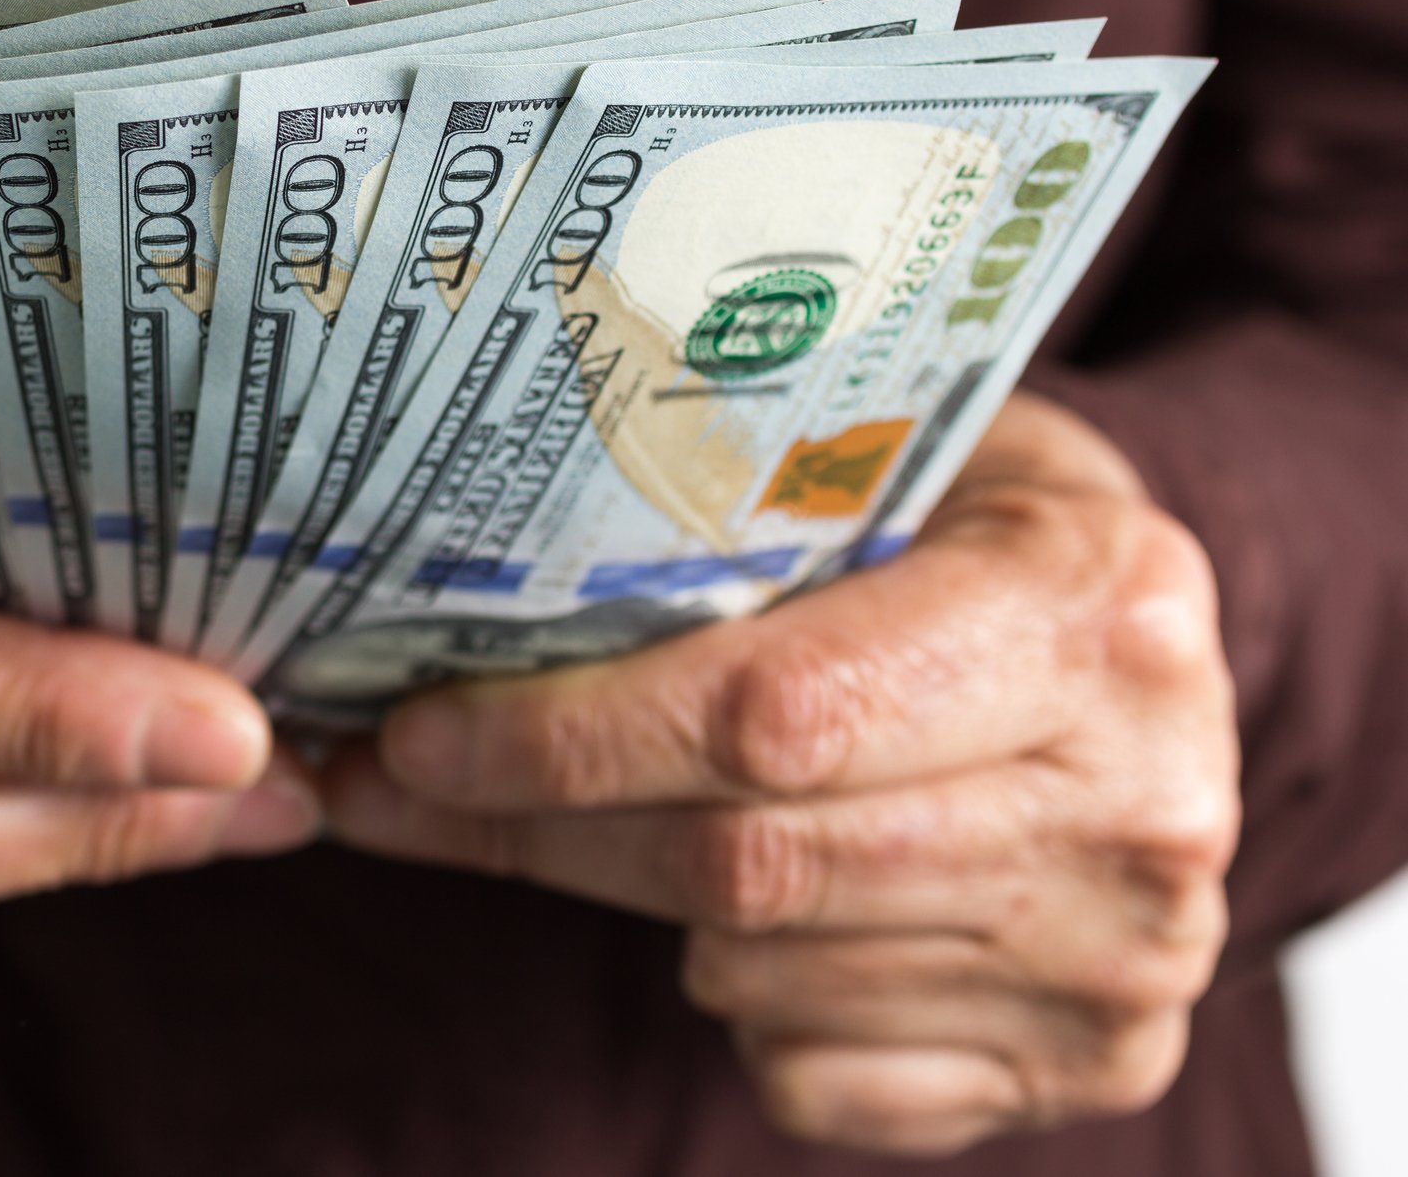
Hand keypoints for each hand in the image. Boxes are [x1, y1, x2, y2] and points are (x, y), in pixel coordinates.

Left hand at [322, 391, 1238, 1156]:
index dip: (570, 737)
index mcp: (1090, 609)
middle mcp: (1139, 797)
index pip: (774, 714)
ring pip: (758, 975)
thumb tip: (447, 620)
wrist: (1145, 656)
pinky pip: (813, 1076)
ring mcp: (1128, 955)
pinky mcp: (1099, 1062)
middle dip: (540, 828)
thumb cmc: (975, 535)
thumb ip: (717, 538)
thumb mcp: (887, 471)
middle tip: (402, 786)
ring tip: (605, 816)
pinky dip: (739, 1005)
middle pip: (748, 865)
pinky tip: (757, 911)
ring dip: (637, 903)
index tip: (421, 734)